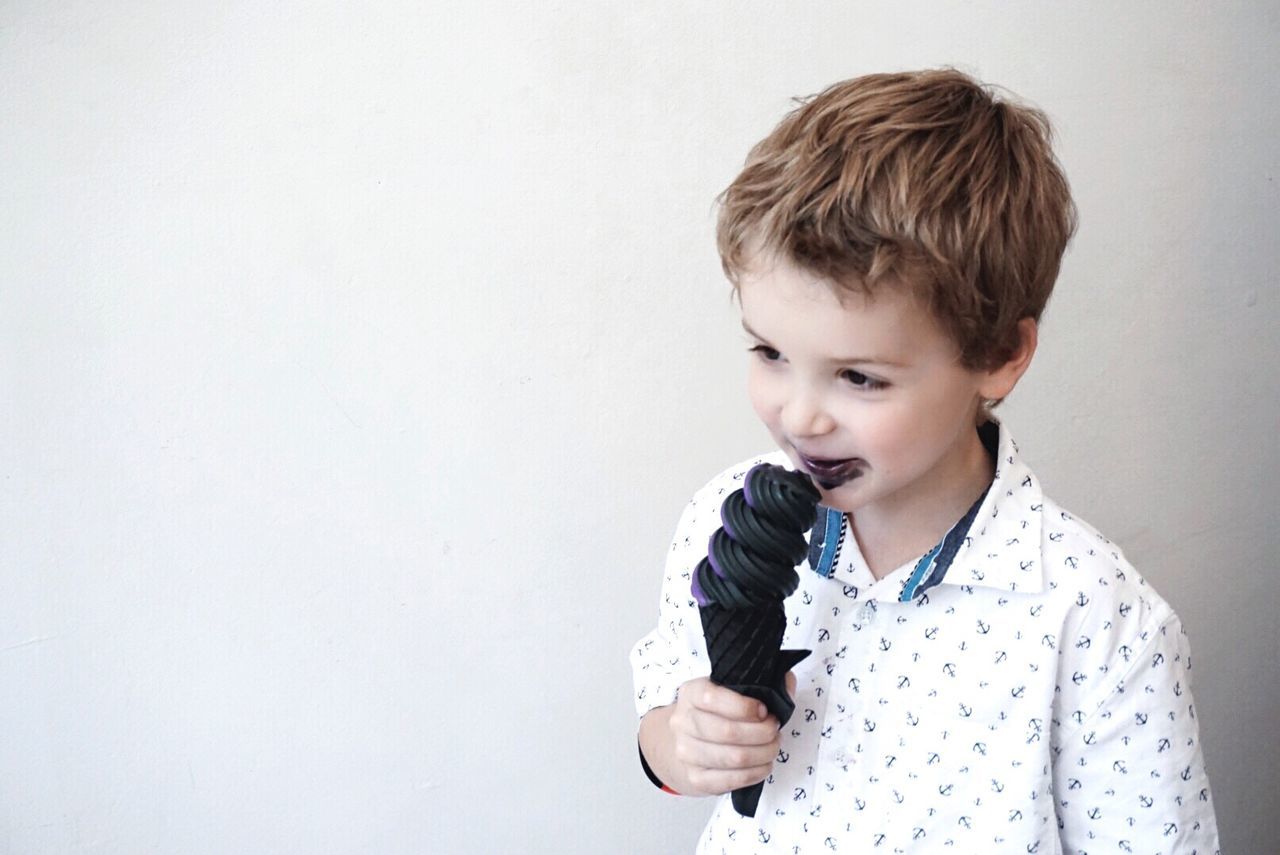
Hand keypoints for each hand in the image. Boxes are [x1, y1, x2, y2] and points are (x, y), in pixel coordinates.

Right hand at [663, 674, 796, 796]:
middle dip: (762, 732)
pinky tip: (764, 764)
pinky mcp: (695, 778)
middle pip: (727, 732)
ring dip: (763, 753)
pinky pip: (731, 780)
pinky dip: (755, 773)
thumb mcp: (728, 690)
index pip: (712, 698)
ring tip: (772, 746)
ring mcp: (686, 753)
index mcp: (691, 693)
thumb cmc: (714, 713)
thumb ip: (759, 683)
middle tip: (775, 730)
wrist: (684, 742)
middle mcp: (683, 722)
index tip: (764, 710)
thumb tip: (787, 682)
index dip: (744, 706)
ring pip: (733, 758)